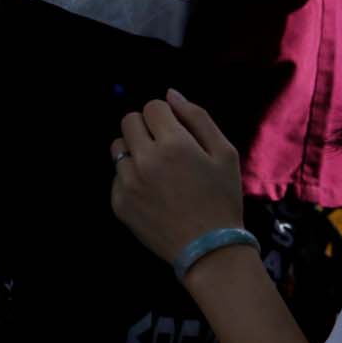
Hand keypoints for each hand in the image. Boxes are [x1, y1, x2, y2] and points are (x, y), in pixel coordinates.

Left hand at [110, 89, 244, 263]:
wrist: (209, 249)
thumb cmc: (222, 198)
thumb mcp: (225, 153)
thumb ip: (197, 118)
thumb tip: (170, 94)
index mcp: (173, 144)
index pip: (152, 106)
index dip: (165, 116)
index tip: (176, 132)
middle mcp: (145, 160)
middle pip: (128, 121)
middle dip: (145, 127)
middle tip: (164, 148)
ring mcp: (128, 183)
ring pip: (118, 147)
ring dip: (134, 150)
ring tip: (156, 170)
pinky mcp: (119, 203)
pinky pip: (117, 176)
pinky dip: (131, 179)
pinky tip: (152, 193)